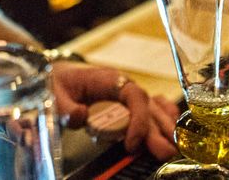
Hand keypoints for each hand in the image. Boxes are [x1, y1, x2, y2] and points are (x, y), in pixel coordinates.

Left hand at [50, 61, 179, 160]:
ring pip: (153, 109)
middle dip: (157, 130)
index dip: (138, 119)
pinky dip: (164, 115)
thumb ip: (65, 106)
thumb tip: (80, 116)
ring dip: (164, 127)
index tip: (132, 143)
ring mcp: (128, 94)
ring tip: (174, 147)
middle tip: (165, 152)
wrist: (58, 76)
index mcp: (108, 79)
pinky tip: (172, 127)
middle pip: (147, 106)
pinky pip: (152, 106)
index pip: (133, 95)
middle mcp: (123, 85)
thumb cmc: (58, 82)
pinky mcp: (128, 103)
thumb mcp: (54, 93)